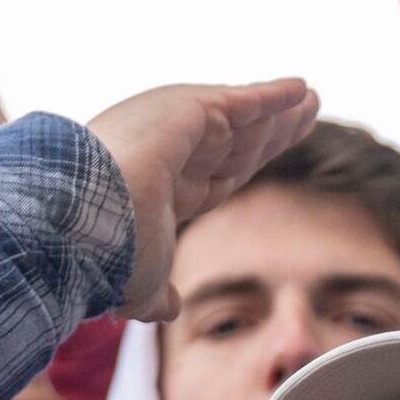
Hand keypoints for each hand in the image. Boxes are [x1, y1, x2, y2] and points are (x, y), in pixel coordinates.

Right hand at [84, 80, 322, 321]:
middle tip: (305, 116)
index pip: (220, 175)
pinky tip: (301, 89)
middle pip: (239, 143)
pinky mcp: (189, 106)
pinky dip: (273, 94)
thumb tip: (168, 311)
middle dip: (271, 132)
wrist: (87, 217)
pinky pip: (243, 100)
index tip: (272, 153)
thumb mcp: (144, 282)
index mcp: (163, 191)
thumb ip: (158, 294)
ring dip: (280, 112)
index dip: (249, 163)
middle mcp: (170, 153)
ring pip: (245, 121)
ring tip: (312, 100)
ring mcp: (178, 126)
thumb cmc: (111, 253)